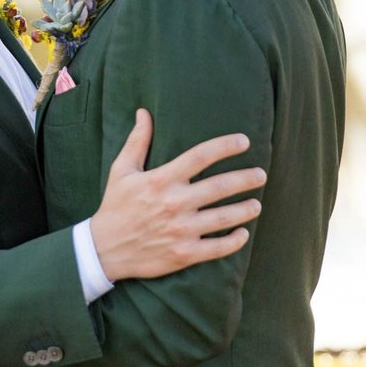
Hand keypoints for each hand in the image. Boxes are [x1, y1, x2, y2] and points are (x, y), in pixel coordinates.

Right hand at [90, 109, 264, 281]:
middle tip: (261, 174)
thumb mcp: (122, 170)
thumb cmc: (115, 206)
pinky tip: (243, 233)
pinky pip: (217, 248)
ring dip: (245, 210)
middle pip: (220, 186)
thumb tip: (144, 112)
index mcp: (161, 180)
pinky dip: (234, 241)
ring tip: (257, 204)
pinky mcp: (184, 254)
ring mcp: (181, 230)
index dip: (225, 146)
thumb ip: (137, 141)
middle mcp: (174, 203)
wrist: (104, 249)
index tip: (244, 142)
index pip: (200, 156)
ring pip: (224, 217)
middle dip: (246, 178)